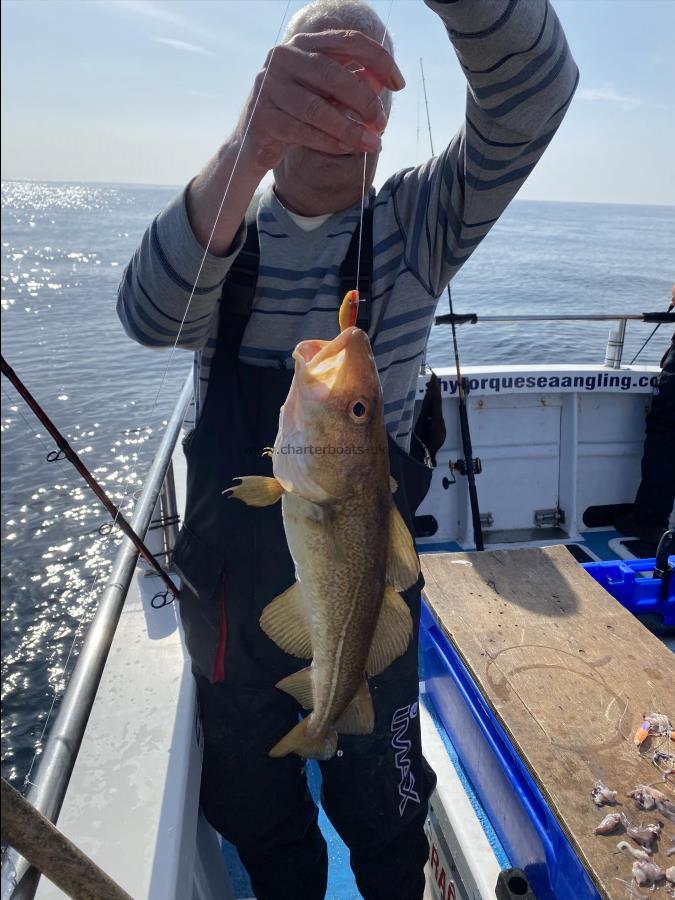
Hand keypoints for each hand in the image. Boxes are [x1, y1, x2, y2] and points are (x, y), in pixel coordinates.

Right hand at [237, 30, 404, 172]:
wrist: (255, 141)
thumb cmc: (297, 113)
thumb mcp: (324, 94)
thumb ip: (348, 85)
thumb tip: (381, 84)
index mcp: (303, 44)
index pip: (348, 41)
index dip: (379, 61)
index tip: (399, 84)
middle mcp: (283, 58)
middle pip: (333, 75)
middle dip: (364, 101)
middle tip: (382, 122)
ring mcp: (269, 87)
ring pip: (318, 108)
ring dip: (350, 128)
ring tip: (372, 143)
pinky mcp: (263, 118)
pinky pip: (303, 131)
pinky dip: (329, 141)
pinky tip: (347, 148)